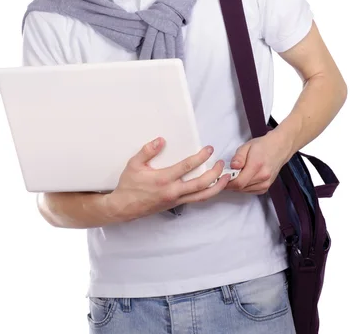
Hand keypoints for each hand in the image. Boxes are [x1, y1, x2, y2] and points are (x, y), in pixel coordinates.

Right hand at [109, 137, 231, 220]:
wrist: (124, 207)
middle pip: (201, 183)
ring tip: (225, 177)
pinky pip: (196, 200)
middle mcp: (173, 191)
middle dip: (215, 173)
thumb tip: (161, 140)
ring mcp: (176, 200)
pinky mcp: (176, 204)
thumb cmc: (129, 185)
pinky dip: (207, 193)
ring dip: (216, 187)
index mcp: (163, 179)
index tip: (209, 149)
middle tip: (221, 162)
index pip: (187, 166)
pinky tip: (212, 186)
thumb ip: (147, 151)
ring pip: (202, 196)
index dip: (201, 157)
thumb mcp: (134, 164)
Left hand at [226, 130, 289, 193]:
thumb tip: (233, 167)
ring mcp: (266, 183)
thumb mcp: (247, 146)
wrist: (279, 148)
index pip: (238, 182)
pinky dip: (244, 187)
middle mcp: (263, 177)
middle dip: (230, 183)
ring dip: (237, 185)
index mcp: (256, 165)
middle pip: (241, 187)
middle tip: (225, 175)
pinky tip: (243, 178)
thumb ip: (238, 157)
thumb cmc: (262, 146)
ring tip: (235, 175)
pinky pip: (251, 191)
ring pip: (245, 190)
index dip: (227, 182)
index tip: (220, 178)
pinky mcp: (266, 187)